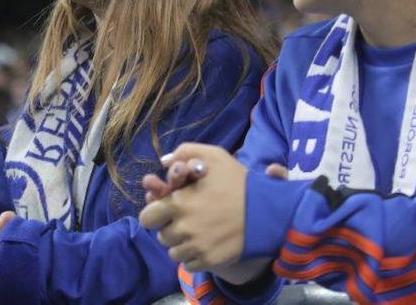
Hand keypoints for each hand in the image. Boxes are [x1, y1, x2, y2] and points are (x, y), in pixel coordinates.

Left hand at [139, 143, 247, 271]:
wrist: (268, 211)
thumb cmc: (239, 181)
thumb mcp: (214, 156)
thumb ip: (185, 152)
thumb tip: (164, 162)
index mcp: (178, 203)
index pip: (147, 217)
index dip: (155, 213)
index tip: (166, 210)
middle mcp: (183, 228)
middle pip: (161, 236)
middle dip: (168, 228)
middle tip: (183, 220)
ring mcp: (196, 247)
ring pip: (174, 252)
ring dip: (181, 243)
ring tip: (197, 231)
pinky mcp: (209, 261)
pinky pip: (189, 264)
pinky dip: (194, 256)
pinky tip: (206, 243)